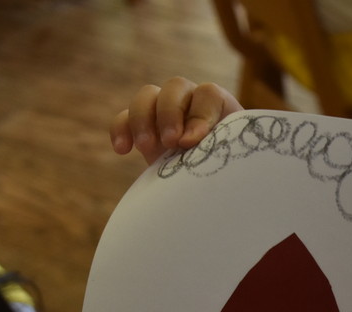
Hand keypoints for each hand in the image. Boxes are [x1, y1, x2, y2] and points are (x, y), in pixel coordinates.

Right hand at [110, 77, 242, 164]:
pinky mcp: (143, 125)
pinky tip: (122, 150)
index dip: (200, 115)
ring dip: (143, 120)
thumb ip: (224, 150)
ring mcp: (164, 110)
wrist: (210, 184)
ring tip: (145, 147)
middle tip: (171, 143)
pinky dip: (120, 129)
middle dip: (170, 114)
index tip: (192, 141)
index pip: (208, 94)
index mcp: (219, 106)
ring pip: (147, 96)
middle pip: (175, 87)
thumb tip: (206, 151)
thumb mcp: (230, 161)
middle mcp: (191, 100)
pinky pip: (125, 116)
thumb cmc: (228, 172)